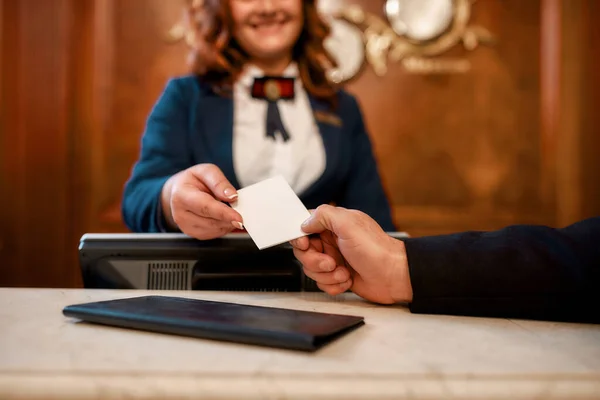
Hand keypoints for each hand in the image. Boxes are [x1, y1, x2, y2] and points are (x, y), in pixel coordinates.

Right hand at [161, 164, 242, 239]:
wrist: (178, 191)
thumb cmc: (192, 180)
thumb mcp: (205, 171)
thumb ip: (219, 182)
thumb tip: (232, 196)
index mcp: (181, 195)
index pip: (206, 207)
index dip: (224, 213)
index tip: (239, 218)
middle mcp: (180, 214)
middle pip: (211, 221)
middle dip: (230, 219)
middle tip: (242, 212)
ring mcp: (186, 226)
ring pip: (215, 229)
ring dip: (228, 222)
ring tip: (230, 210)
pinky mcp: (193, 234)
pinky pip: (214, 234)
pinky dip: (223, 226)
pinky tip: (223, 217)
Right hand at [291, 205, 412, 303]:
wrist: (394, 277)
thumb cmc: (377, 250)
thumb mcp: (349, 224)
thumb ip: (324, 215)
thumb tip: (306, 221)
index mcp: (333, 225)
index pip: (304, 227)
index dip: (300, 237)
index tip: (306, 244)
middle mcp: (332, 241)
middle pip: (304, 252)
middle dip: (315, 261)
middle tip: (330, 262)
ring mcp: (335, 259)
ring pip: (312, 270)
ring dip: (327, 275)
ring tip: (343, 272)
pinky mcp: (338, 277)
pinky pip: (323, 284)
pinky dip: (334, 285)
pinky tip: (348, 280)